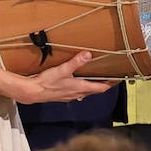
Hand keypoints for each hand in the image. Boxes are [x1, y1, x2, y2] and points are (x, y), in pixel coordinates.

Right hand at [0, 51, 114, 103]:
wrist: (32, 92)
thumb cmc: (47, 83)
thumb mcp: (62, 70)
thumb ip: (75, 62)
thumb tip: (88, 55)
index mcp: (80, 88)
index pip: (100, 88)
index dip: (110, 84)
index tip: (118, 80)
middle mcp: (77, 93)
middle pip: (94, 91)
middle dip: (102, 84)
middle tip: (109, 77)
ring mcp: (70, 95)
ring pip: (85, 92)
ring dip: (91, 86)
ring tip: (94, 78)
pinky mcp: (62, 95)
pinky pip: (76, 91)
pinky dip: (81, 87)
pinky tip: (76, 81)